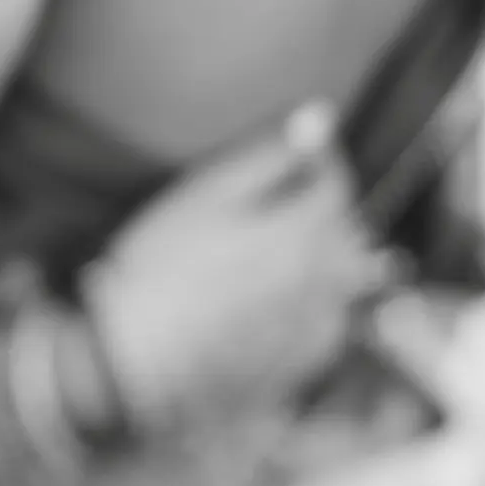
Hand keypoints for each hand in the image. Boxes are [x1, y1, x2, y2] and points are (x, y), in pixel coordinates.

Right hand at [87, 106, 384, 433]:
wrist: (134, 354)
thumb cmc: (161, 265)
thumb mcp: (208, 191)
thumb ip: (269, 155)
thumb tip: (318, 119)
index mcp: (304, 235)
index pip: (337, 184)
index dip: (322, 158)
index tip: (303, 147)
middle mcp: (322, 285)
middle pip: (350, 234)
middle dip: (327, 206)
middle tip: (288, 192)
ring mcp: (312, 331)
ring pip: (346, 283)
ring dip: (327, 256)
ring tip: (282, 245)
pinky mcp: (296, 366)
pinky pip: (329, 326)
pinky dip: (317, 303)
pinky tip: (278, 298)